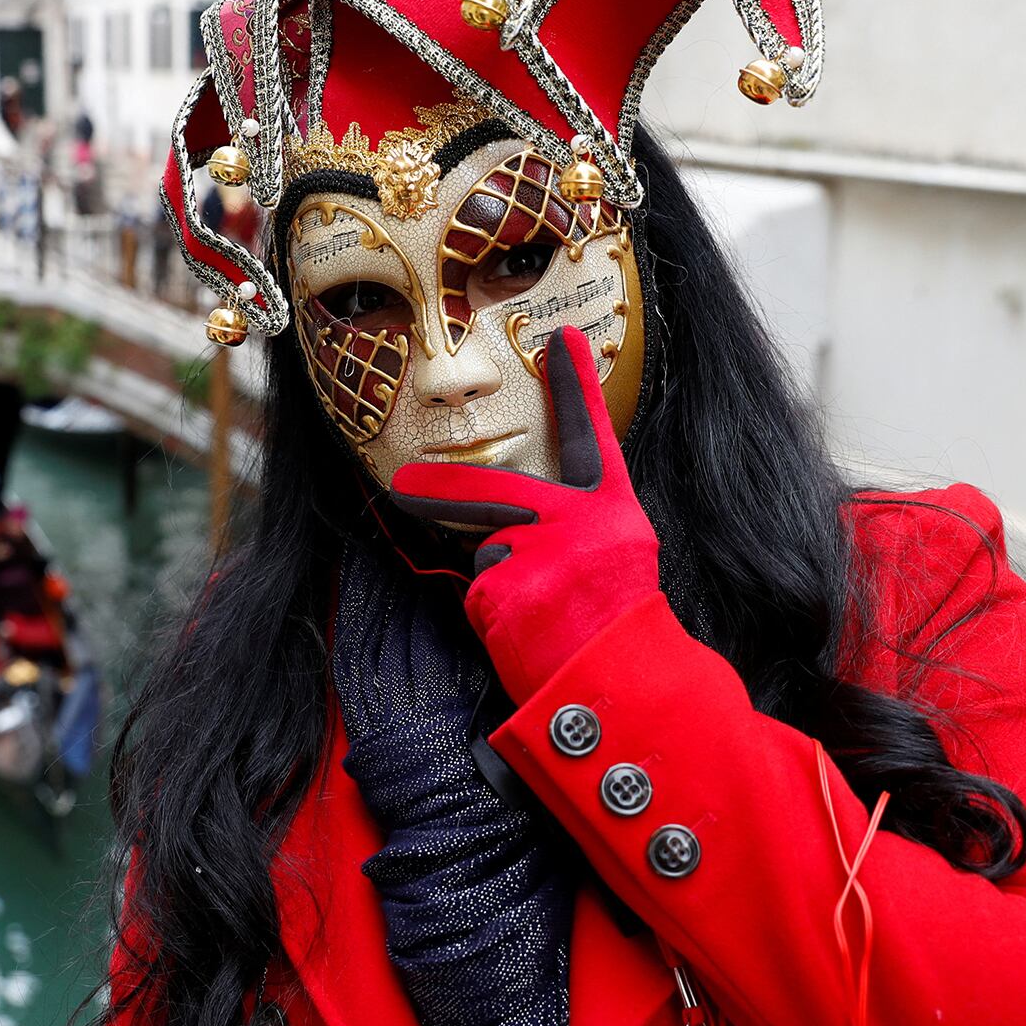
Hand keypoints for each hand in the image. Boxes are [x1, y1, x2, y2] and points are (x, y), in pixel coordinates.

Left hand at [389, 327, 661, 700]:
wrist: (625, 687)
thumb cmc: (617, 629)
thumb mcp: (616, 563)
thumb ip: (575, 530)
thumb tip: (507, 529)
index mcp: (614, 511)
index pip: (590, 439)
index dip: (574, 388)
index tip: (560, 338)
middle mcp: (581, 521)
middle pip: (493, 492)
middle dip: (439, 491)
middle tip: (400, 487)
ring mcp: (543, 552)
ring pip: (489, 554)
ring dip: (500, 587)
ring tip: (543, 620)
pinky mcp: (509, 588)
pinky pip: (480, 595)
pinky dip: (494, 619)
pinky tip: (529, 637)